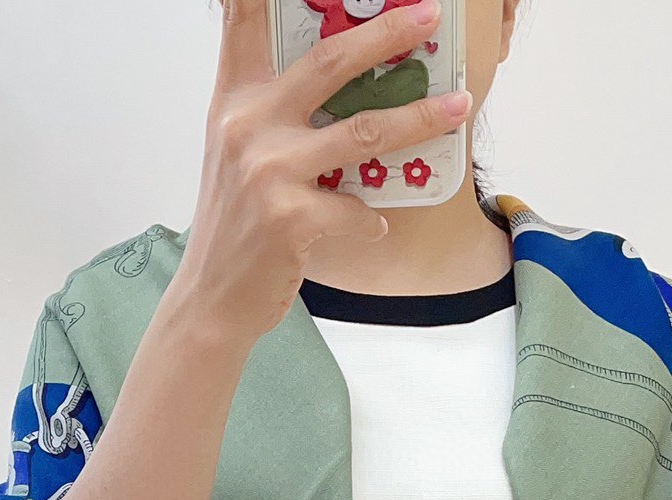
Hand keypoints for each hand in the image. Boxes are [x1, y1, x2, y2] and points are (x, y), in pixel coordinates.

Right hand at [181, 0, 471, 346]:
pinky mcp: (290, 218)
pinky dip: (372, 219)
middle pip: (330, 62)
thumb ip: (272, 111)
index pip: (242, 20)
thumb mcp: (236, 153)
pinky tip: (375, 225)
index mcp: (235, 101)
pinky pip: (356, 209)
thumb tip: (342, 83)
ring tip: (458, 107)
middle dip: (387, 34)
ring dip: (419, 119)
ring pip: (363, 132)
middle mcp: (248, 126)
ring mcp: (268, 171)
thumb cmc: (237, 224)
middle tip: (428, 16)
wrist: (213, 298)